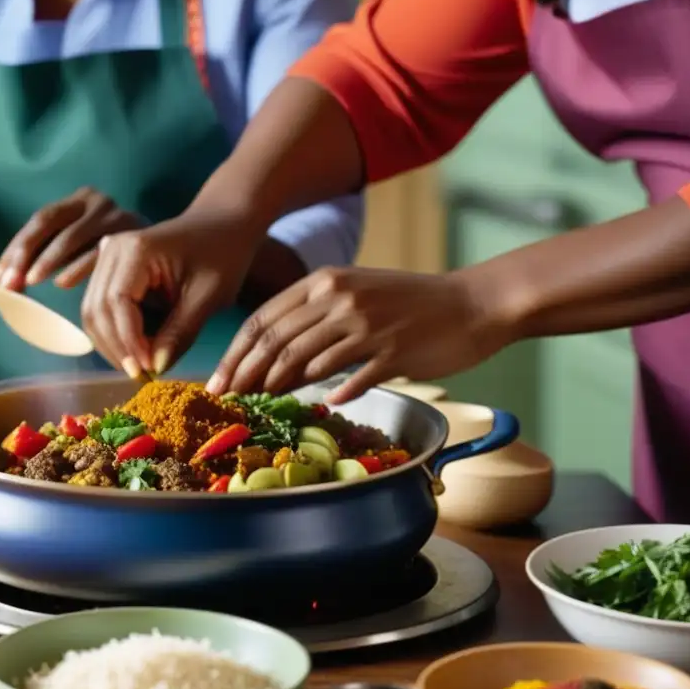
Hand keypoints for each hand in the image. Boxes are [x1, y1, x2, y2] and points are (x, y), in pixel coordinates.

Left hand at [0, 187, 144, 291]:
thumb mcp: (83, 250)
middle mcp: (97, 201)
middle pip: (50, 222)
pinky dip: (77, 267)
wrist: (180, 245)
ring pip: (72, 236)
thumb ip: (51, 259)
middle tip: (10, 281)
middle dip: (26, 254)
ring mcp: (115, 214)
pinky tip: (61, 283)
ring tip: (30, 282)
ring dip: (48, 261)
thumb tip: (4, 280)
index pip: (40, 220)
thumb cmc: (120, 257)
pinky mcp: (133, 232)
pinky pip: (97, 251)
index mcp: (80, 200)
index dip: (16, 247)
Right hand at [60, 208, 263, 377]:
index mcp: (136, 250)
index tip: (149, 370)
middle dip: (117, 349)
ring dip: (111, 345)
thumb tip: (156, 368)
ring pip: (92, 312)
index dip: (129, 343)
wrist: (224, 222)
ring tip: (140, 367)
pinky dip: (113, 333)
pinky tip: (135, 351)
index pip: (117, 304)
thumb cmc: (223, 253)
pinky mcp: (111, 267)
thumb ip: (180, 332)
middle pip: (97, 310)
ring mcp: (107, 256)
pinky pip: (100, 306)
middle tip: (143, 376)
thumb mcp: (208, 296)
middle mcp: (112, 249)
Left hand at [206, 267, 513, 403]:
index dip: (236, 353)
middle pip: (277, 342)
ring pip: (307, 361)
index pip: (264, 319)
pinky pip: (352, 378)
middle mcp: (340, 298)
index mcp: (325, 281)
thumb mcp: (355, 295)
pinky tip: (325, 406)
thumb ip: (314, 320)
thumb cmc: (408, 303)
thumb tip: (274, 363)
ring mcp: (366, 324)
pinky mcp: (393, 351)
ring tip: (264, 405)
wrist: (470, 304)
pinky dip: (335, 393)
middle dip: (246, 375)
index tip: (218, 380)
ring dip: (280, 388)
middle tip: (229, 400)